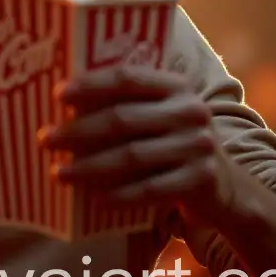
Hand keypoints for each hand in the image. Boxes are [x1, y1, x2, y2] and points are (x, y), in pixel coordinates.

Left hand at [39, 65, 231, 224]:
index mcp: (176, 85)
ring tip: (59, 172)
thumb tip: (66, 104)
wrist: (229, 187)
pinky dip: (119, 195)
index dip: (90, 84)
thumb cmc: (175, 143)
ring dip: (88, 166)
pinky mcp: (201, 181)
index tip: (57, 94)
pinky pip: (149, 189)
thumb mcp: (163, 114)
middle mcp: (190, 111)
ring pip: (131, 157)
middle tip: (46, 138)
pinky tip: (94, 198)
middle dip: (78, 130)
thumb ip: (129, 103)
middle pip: (122, 119)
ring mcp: (198, 146)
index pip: (127, 78)